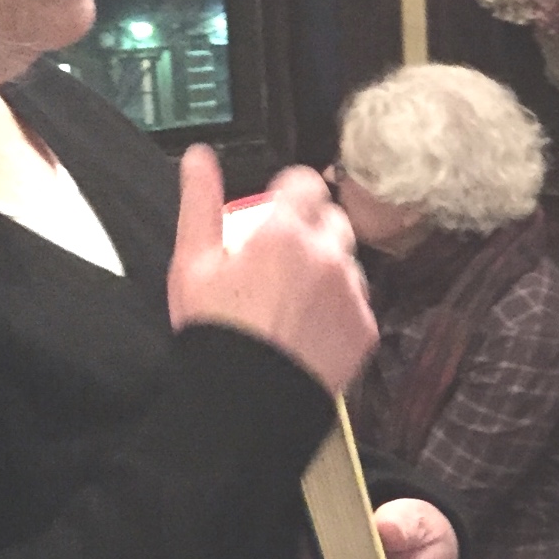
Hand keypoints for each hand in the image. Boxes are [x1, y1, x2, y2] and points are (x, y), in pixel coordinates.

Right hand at [169, 145, 374, 395]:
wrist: (245, 401)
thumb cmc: (215, 333)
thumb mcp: (192, 263)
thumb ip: (200, 202)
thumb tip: (200, 157)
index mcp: (284, 233)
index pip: (306, 183)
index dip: (292, 192)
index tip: (279, 206)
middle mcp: (327, 256)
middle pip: (332, 220)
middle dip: (311, 230)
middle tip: (281, 260)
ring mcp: (351, 292)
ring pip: (348, 262)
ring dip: (329, 269)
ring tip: (294, 300)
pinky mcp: (365, 328)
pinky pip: (358, 302)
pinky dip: (340, 308)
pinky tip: (310, 326)